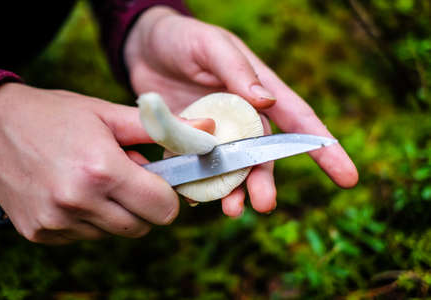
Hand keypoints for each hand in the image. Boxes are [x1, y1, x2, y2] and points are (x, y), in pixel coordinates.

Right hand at [0, 83, 210, 243]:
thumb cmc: (57, 115)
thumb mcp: (108, 114)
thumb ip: (159, 127)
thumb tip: (206, 130)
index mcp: (101, 170)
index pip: (162, 208)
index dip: (167, 195)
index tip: (158, 181)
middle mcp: (78, 201)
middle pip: (142, 226)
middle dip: (145, 205)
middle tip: (127, 178)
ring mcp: (56, 221)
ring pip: (114, 232)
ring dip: (116, 211)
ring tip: (96, 180)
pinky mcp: (39, 232)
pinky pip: (84, 236)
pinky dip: (89, 219)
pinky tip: (74, 192)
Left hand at [124, 7, 357, 216]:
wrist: (143, 48)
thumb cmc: (184, 39)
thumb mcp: (211, 46)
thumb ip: (238, 70)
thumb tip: (268, 101)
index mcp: (258, 92)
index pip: (298, 121)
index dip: (324, 149)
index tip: (347, 177)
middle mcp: (242, 118)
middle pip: (262, 156)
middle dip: (265, 181)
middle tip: (263, 204)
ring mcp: (216, 133)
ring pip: (232, 169)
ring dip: (234, 191)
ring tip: (231, 209)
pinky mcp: (189, 142)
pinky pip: (198, 169)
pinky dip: (199, 185)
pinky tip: (195, 197)